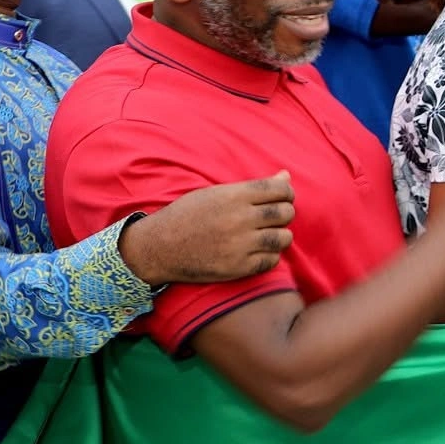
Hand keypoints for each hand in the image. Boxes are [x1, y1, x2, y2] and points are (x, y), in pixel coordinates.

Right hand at [119, 172, 295, 285]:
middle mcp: (239, 219)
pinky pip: (271, 261)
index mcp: (234, 197)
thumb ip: (252, 187)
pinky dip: (270, 256)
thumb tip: (286, 176)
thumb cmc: (187, 216)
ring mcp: (239, 244)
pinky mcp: (237, 267)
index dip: (287, 193)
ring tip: (269, 235)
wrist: (157, 248)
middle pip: (285, 213)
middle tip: (274, 218)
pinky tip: (258, 251)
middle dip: (284, 214)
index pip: (280, 190)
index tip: (282, 198)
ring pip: (283, 238)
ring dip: (280, 236)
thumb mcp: (215, 194)